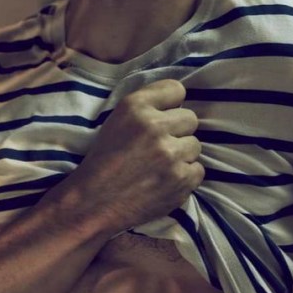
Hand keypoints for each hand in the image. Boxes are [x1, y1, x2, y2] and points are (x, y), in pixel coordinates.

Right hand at [67, 79, 203, 230]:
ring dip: (182, 155)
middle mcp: (154, 126)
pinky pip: (198, 170)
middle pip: (190, 118)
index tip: (163, 116)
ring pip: (195, 145)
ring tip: (160, 166)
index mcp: (135, 107)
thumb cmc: (104, 161)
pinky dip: (185, 177)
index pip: (176, 89)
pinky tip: (164, 181)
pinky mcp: (181, 180)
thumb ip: (147, 105)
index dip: (171, 104)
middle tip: (158, 146)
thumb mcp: (116, 120)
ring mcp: (170, 154)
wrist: (93, 204)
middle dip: (178, 131)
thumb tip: (178, 100)